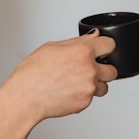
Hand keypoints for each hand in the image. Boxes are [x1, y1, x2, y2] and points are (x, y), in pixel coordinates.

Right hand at [1, 29, 117, 121]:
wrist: (25, 97)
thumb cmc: (33, 73)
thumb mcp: (53, 47)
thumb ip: (78, 41)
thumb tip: (94, 36)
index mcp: (82, 51)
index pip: (110, 45)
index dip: (105, 47)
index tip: (102, 51)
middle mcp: (89, 69)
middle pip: (113, 70)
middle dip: (103, 69)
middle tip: (89, 70)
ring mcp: (89, 87)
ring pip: (104, 87)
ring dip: (95, 85)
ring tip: (77, 83)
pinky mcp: (85, 102)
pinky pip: (91, 98)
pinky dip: (83, 96)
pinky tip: (68, 91)